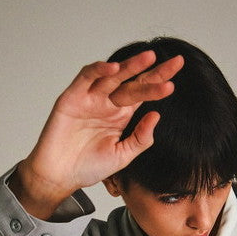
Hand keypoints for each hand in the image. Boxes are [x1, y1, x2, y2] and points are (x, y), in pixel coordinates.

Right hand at [14, 51, 182, 217]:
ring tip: (149, 58)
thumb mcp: (122, 156)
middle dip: (153, 72)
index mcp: (121, 115)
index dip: (159, 83)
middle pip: (133, 82)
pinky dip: (99, 71)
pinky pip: (86, 78)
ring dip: (130, 66)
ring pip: (113, 76)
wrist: (60, 176)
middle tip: (175, 63)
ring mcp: (90, 98)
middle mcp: (107, 103)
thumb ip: (140, 139)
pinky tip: (114, 69)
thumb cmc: (88, 167)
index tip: (176, 77)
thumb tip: (156, 115)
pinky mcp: (72, 98)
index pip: (143, 94)